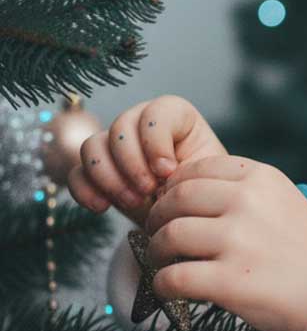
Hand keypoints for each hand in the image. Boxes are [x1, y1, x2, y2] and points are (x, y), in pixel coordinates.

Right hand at [67, 95, 227, 228]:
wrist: (188, 217)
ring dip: (109, 177)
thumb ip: (189, 168)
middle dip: (132, 163)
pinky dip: (85, 190)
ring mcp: (115, 146)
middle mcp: (141, 124)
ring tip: (133, 202)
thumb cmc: (203, 192)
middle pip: (120, 127)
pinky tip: (102, 207)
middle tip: (148, 191)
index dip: (156, 141)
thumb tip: (163, 173)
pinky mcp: (97, 172)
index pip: (156, 112)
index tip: (168, 171)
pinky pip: (76, 173)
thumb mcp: (206, 178)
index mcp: (176, 117)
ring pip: (92, 146)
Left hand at [143, 154, 306, 330]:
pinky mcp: (229, 281)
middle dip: (158, 218)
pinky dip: (163, 286)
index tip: (172, 206)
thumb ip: (245, 194)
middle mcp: (248, 202)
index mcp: (263, 178)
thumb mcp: (287, 204)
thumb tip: (185, 196)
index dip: (175, 188)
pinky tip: (170, 290)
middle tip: (157, 235)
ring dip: (157, 252)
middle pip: (176, 199)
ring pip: (169, 236)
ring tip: (165, 263)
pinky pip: (172, 278)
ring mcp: (238, 241)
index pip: (197, 169)